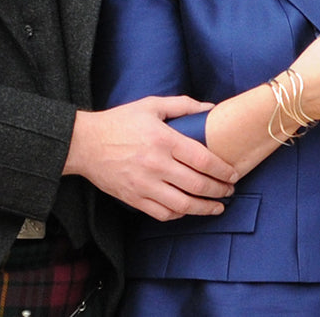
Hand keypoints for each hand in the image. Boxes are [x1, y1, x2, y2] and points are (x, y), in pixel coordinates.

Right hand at [65, 96, 237, 221]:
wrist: (85, 143)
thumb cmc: (120, 122)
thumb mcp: (151, 105)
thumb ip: (182, 105)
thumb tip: (210, 108)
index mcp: (163, 139)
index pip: (203, 159)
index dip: (223, 170)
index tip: (233, 174)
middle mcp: (156, 164)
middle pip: (197, 185)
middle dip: (219, 191)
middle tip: (229, 191)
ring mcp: (144, 184)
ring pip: (183, 204)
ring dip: (205, 208)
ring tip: (218, 207)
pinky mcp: (134, 198)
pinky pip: (163, 213)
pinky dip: (180, 214)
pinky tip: (188, 210)